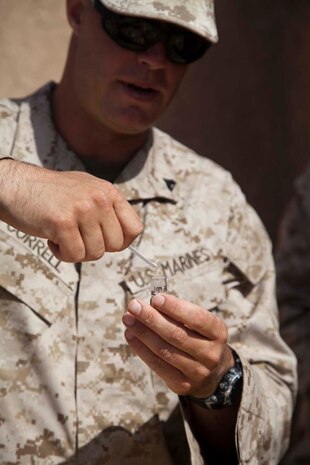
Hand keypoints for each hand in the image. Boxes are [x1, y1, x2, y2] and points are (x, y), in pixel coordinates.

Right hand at [0, 159, 142, 261]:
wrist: (15, 185)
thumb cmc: (49, 194)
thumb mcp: (86, 192)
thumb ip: (107, 211)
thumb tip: (125, 238)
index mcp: (108, 192)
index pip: (134, 228)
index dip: (122, 242)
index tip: (105, 242)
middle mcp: (99, 198)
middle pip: (115, 245)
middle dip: (95, 248)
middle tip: (77, 237)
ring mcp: (82, 209)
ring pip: (95, 253)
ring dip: (76, 251)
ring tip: (63, 235)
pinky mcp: (63, 222)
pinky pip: (74, 255)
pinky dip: (62, 254)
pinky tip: (52, 239)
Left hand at [122, 293, 233, 397]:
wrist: (213, 373)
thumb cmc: (200, 338)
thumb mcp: (199, 324)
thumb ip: (179, 313)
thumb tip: (150, 304)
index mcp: (218, 332)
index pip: (197, 318)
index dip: (175, 307)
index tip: (155, 298)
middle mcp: (211, 354)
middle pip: (176, 335)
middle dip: (151, 318)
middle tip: (134, 306)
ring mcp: (198, 372)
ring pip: (164, 350)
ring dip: (142, 332)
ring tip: (128, 319)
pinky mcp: (182, 385)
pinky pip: (157, 365)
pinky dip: (141, 349)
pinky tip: (130, 335)